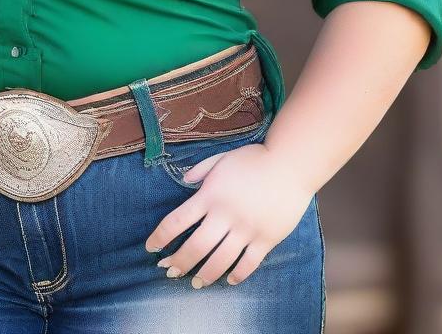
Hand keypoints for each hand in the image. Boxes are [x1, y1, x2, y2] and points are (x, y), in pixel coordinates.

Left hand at [144, 140, 314, 287]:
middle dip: (178, 262)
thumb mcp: (221, 158)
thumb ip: (201, 170)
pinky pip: (249, 264)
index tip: (151, 248)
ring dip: (204, 275)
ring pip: (220, 261)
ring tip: (195, 282)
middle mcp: (225, 215)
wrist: (290, 164)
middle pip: (196, 247)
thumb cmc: (253, 159)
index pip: (177, 221)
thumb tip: (183, 180)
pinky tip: (228, 280)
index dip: (160, 237)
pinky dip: (237, 275)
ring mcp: (247, 229)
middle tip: (168, 271)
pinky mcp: (266, 239)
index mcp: (210, 195)